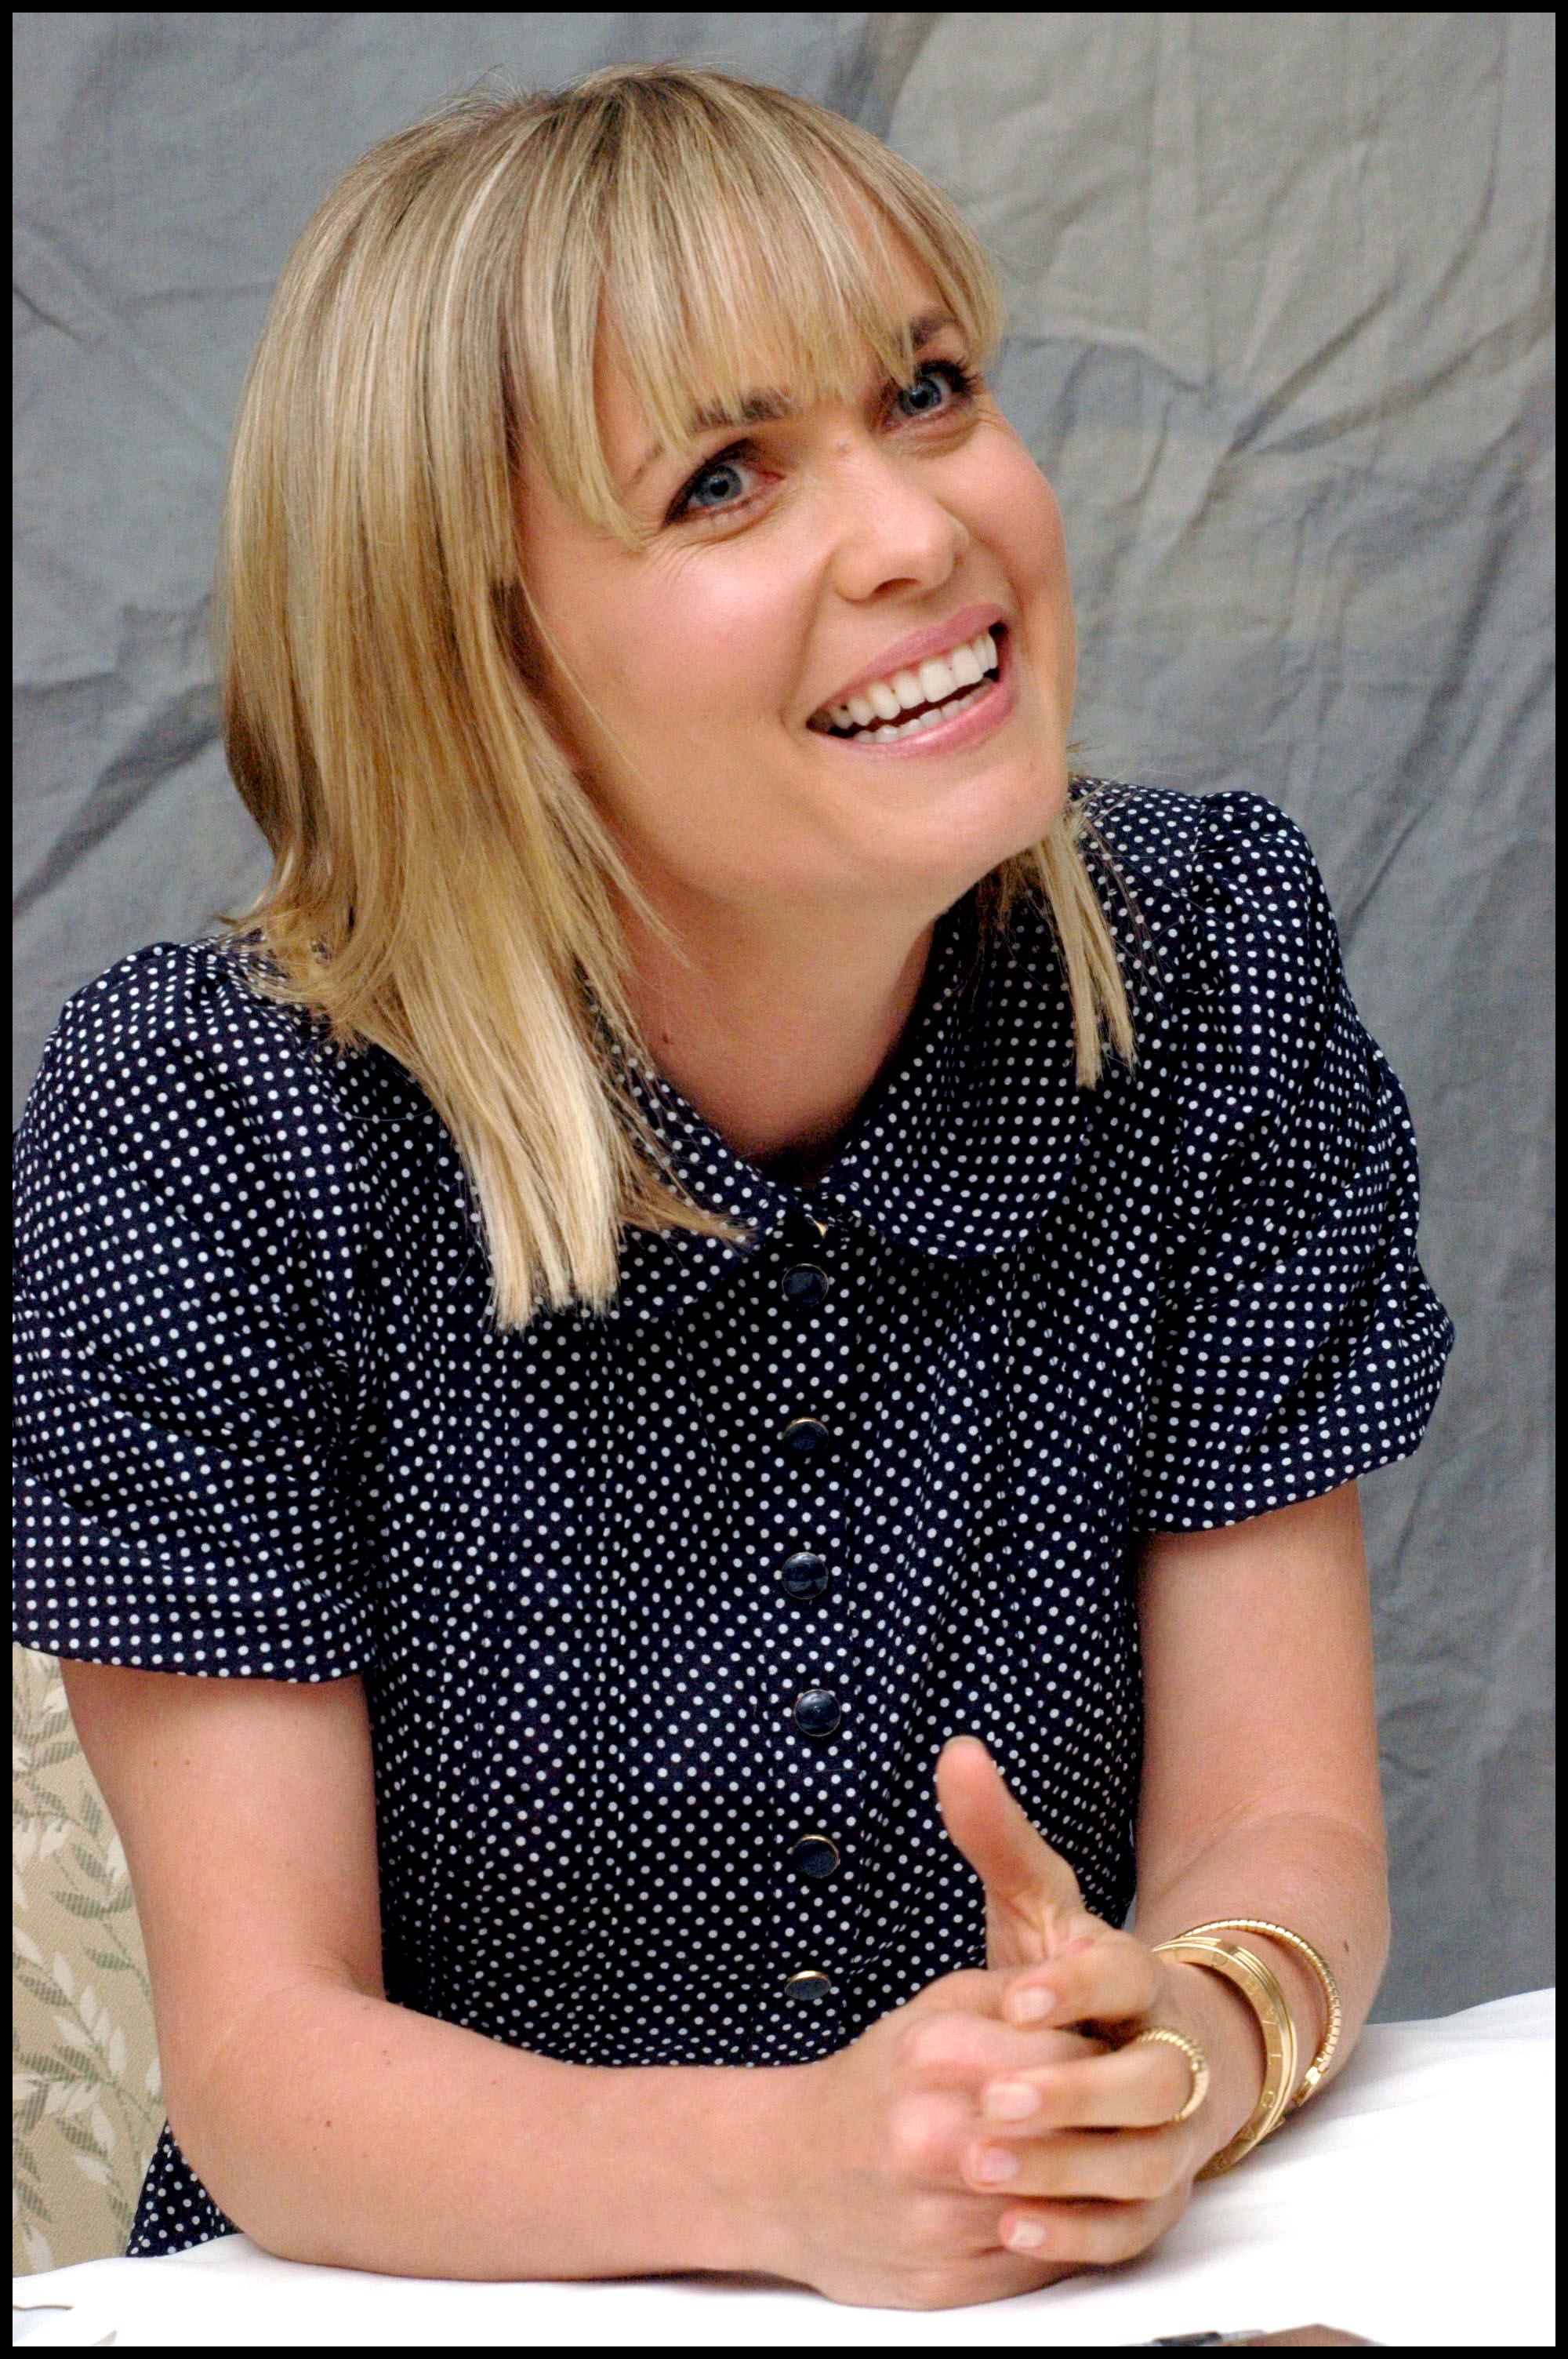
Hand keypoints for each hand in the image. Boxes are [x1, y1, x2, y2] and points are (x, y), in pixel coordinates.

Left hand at [760, 1736, 1259, 2309]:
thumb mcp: (1041, 1906)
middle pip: (1147, 2079)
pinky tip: (1011, 2233)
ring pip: (1143, 2160)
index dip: (1072, 1986)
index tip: (1015, 1995)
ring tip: (980, 2171)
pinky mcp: (1161, 2196)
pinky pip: (1133, 2227)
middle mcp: (1170, 2055)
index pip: (1120, 1973)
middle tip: (989, 2099)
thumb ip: (999, 1838)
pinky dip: (1078, 2234)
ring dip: (1066, 2168)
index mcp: (1138, 1978)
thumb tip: (956, 1751)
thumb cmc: (1081, 1976)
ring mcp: (1175, 2133)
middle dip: (1069, 2091)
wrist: (1170, 2052)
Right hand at [766, 1960, 1113, 2308]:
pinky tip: (1067, 2210)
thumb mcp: (934, 2011)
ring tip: (1105, 2160)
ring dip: (1094, 2187)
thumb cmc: (874, 2086)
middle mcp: (937, 2137)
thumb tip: (1094, 1982)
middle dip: (1108, 2125)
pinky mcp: (948, 2282)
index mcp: (940, 2057)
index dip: (1109, 2059)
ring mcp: (942, 2217)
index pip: (1071, 2060)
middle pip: (1071, 2135)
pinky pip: (1040, 2264)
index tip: (1121, 2057)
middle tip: (1127, 2113)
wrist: (785, 2174)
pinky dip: (1065, 2237)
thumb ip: (1014, 1993)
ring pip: (1063, 2207)